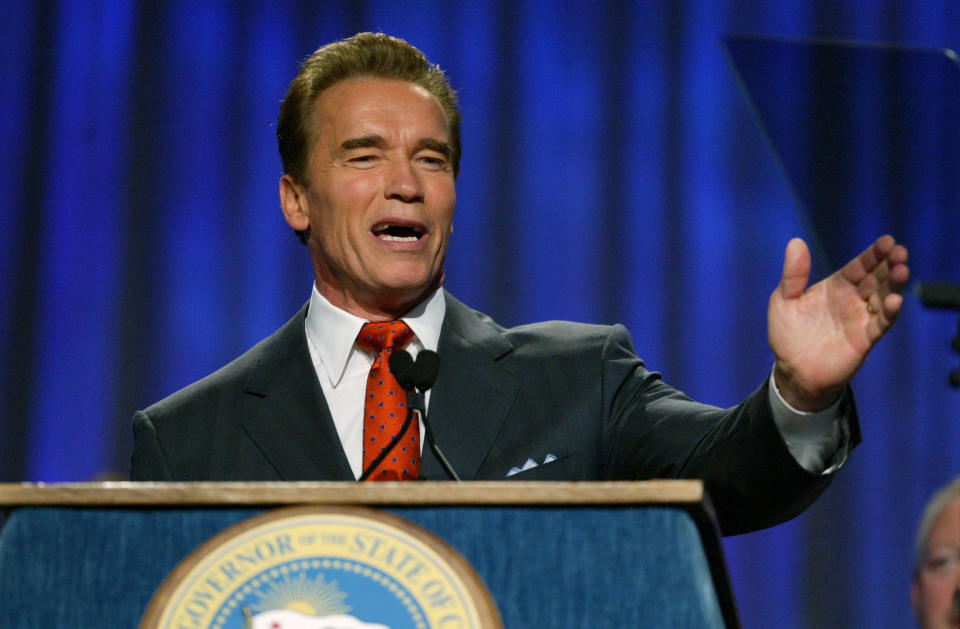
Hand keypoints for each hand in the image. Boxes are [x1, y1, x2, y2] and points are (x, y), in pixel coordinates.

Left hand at [768, 235, 908, 410]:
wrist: (792, 370)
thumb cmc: (787, 334)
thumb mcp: (783, 300)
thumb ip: (793, 274)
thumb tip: (795, 242)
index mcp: (835, 286)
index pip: (859, 266)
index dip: (873, 254)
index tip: (887, 241)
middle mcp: (852, 299)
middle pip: (876, 278)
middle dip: (889, 264)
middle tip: (900, 252)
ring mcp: (860, 318)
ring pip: (883, 297)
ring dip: (894, 284)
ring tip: (901, 270)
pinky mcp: (864, 339)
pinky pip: (880, 323)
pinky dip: (888, 312)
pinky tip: (894, 300)